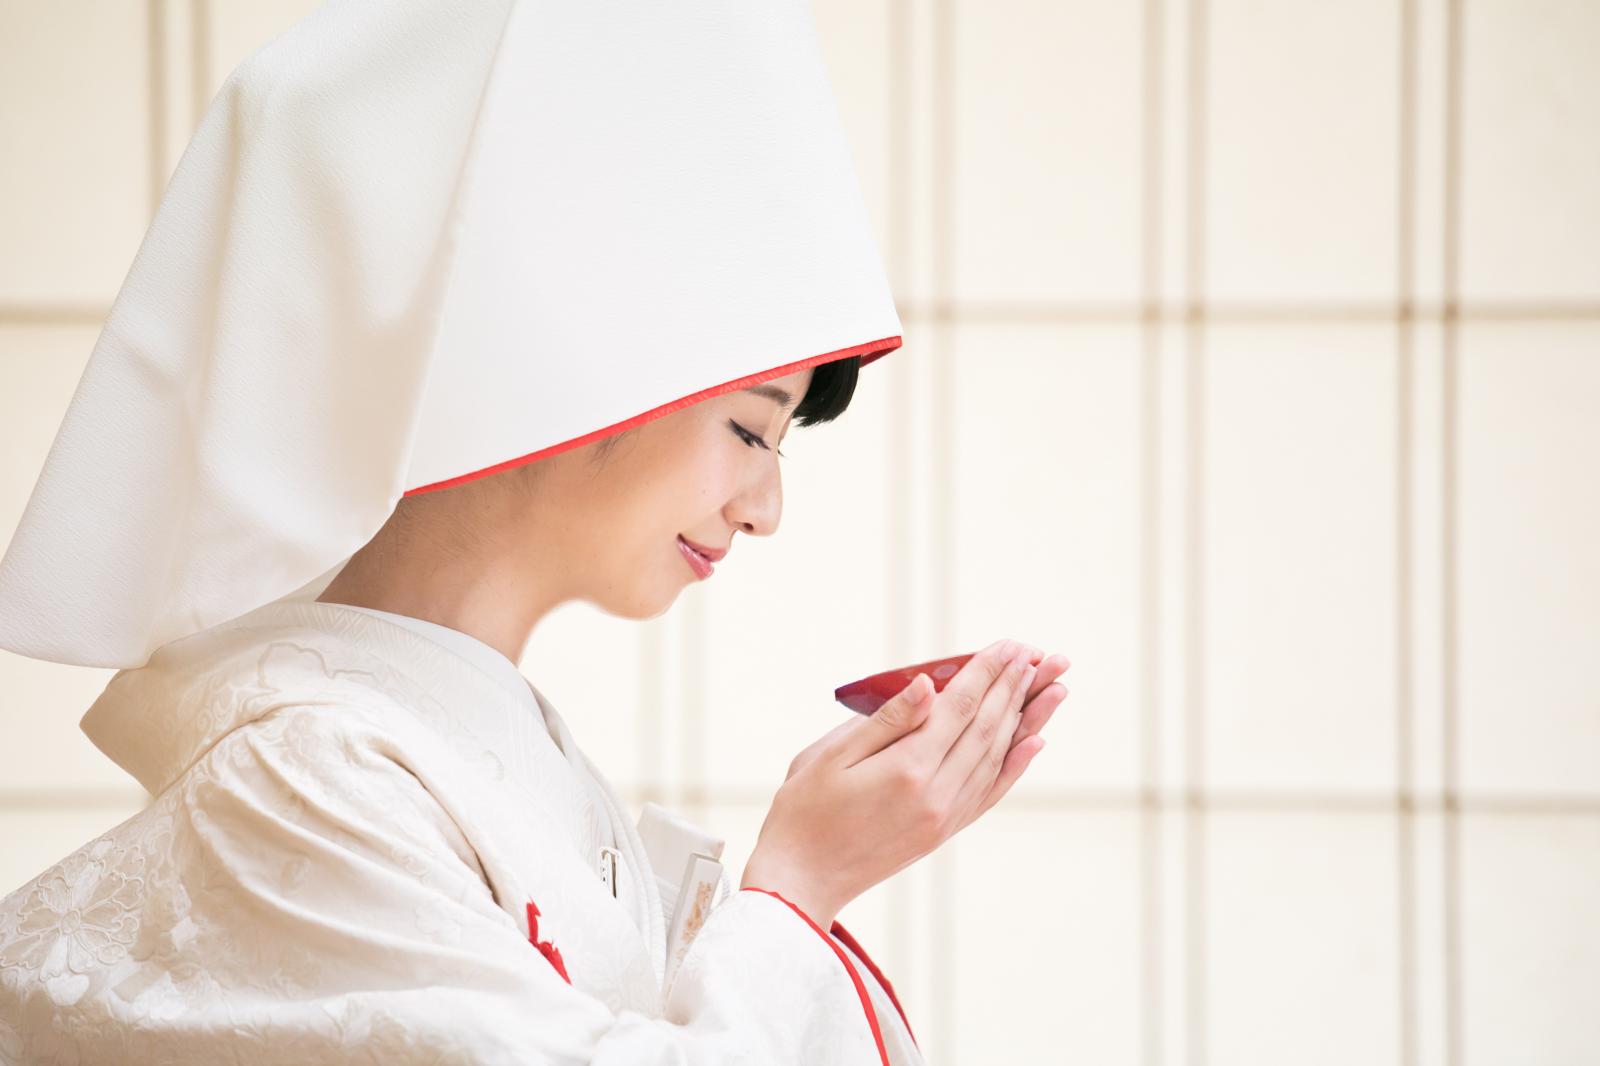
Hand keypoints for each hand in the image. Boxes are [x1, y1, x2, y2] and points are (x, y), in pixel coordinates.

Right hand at [784, 646, 1069, 820]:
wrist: (802, 880)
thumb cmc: (803, 813)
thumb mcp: (828, 757)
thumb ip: (886, 720)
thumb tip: (927, 684)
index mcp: (906, 770)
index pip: (959, 708)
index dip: (987, 672)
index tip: (1010, 644)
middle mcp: (935, 795)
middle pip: (987, 728)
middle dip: (1014, 686)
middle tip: (1038, 653)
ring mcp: (944, 817)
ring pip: (997, 757)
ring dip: (1027, 718)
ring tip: (1053, 687)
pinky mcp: (943, 831)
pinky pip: (991, 791)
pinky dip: (1016, 764)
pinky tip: (1034, 741)